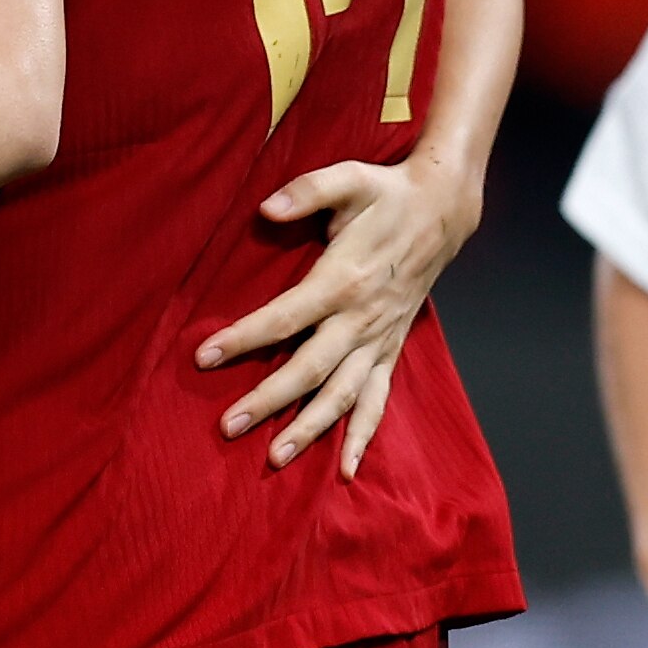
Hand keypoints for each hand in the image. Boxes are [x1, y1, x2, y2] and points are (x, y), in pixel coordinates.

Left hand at [195, 146, 482, 477]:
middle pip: (310, 368)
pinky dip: (363, 435)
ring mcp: (379, 340)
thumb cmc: (388, 195)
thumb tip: (266, 208)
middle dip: (269, 399)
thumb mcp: (350, 178)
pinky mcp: (390, 349)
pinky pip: (377, 400)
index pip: (286, 316)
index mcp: (344, 280)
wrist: (442, 211)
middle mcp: (362, 319)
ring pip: (343, 395)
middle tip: (227, 426)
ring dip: (310, 428)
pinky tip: (347, 469)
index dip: (245, 337)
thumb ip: (307, 190)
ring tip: (275, 457)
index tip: (205, 356)